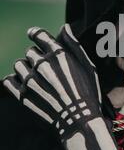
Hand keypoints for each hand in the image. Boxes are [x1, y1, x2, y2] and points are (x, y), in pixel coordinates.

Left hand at [3, 24, 103, 141]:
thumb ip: (74, 45)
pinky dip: (14, 81)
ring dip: (25, 69)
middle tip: (46, 70)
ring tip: (36, 79)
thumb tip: (65, 27)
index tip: (33, 35)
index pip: (38, 34)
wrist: (79, 122)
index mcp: (58, 54)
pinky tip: (24, 85)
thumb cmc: (88, 94)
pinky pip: (8, 80)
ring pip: (19, 65)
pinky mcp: (21, 95)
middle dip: (36, 57)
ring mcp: (30, 80)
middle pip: (30, 52)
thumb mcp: (88, 67)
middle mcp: (42, 64)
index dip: (35, 33)